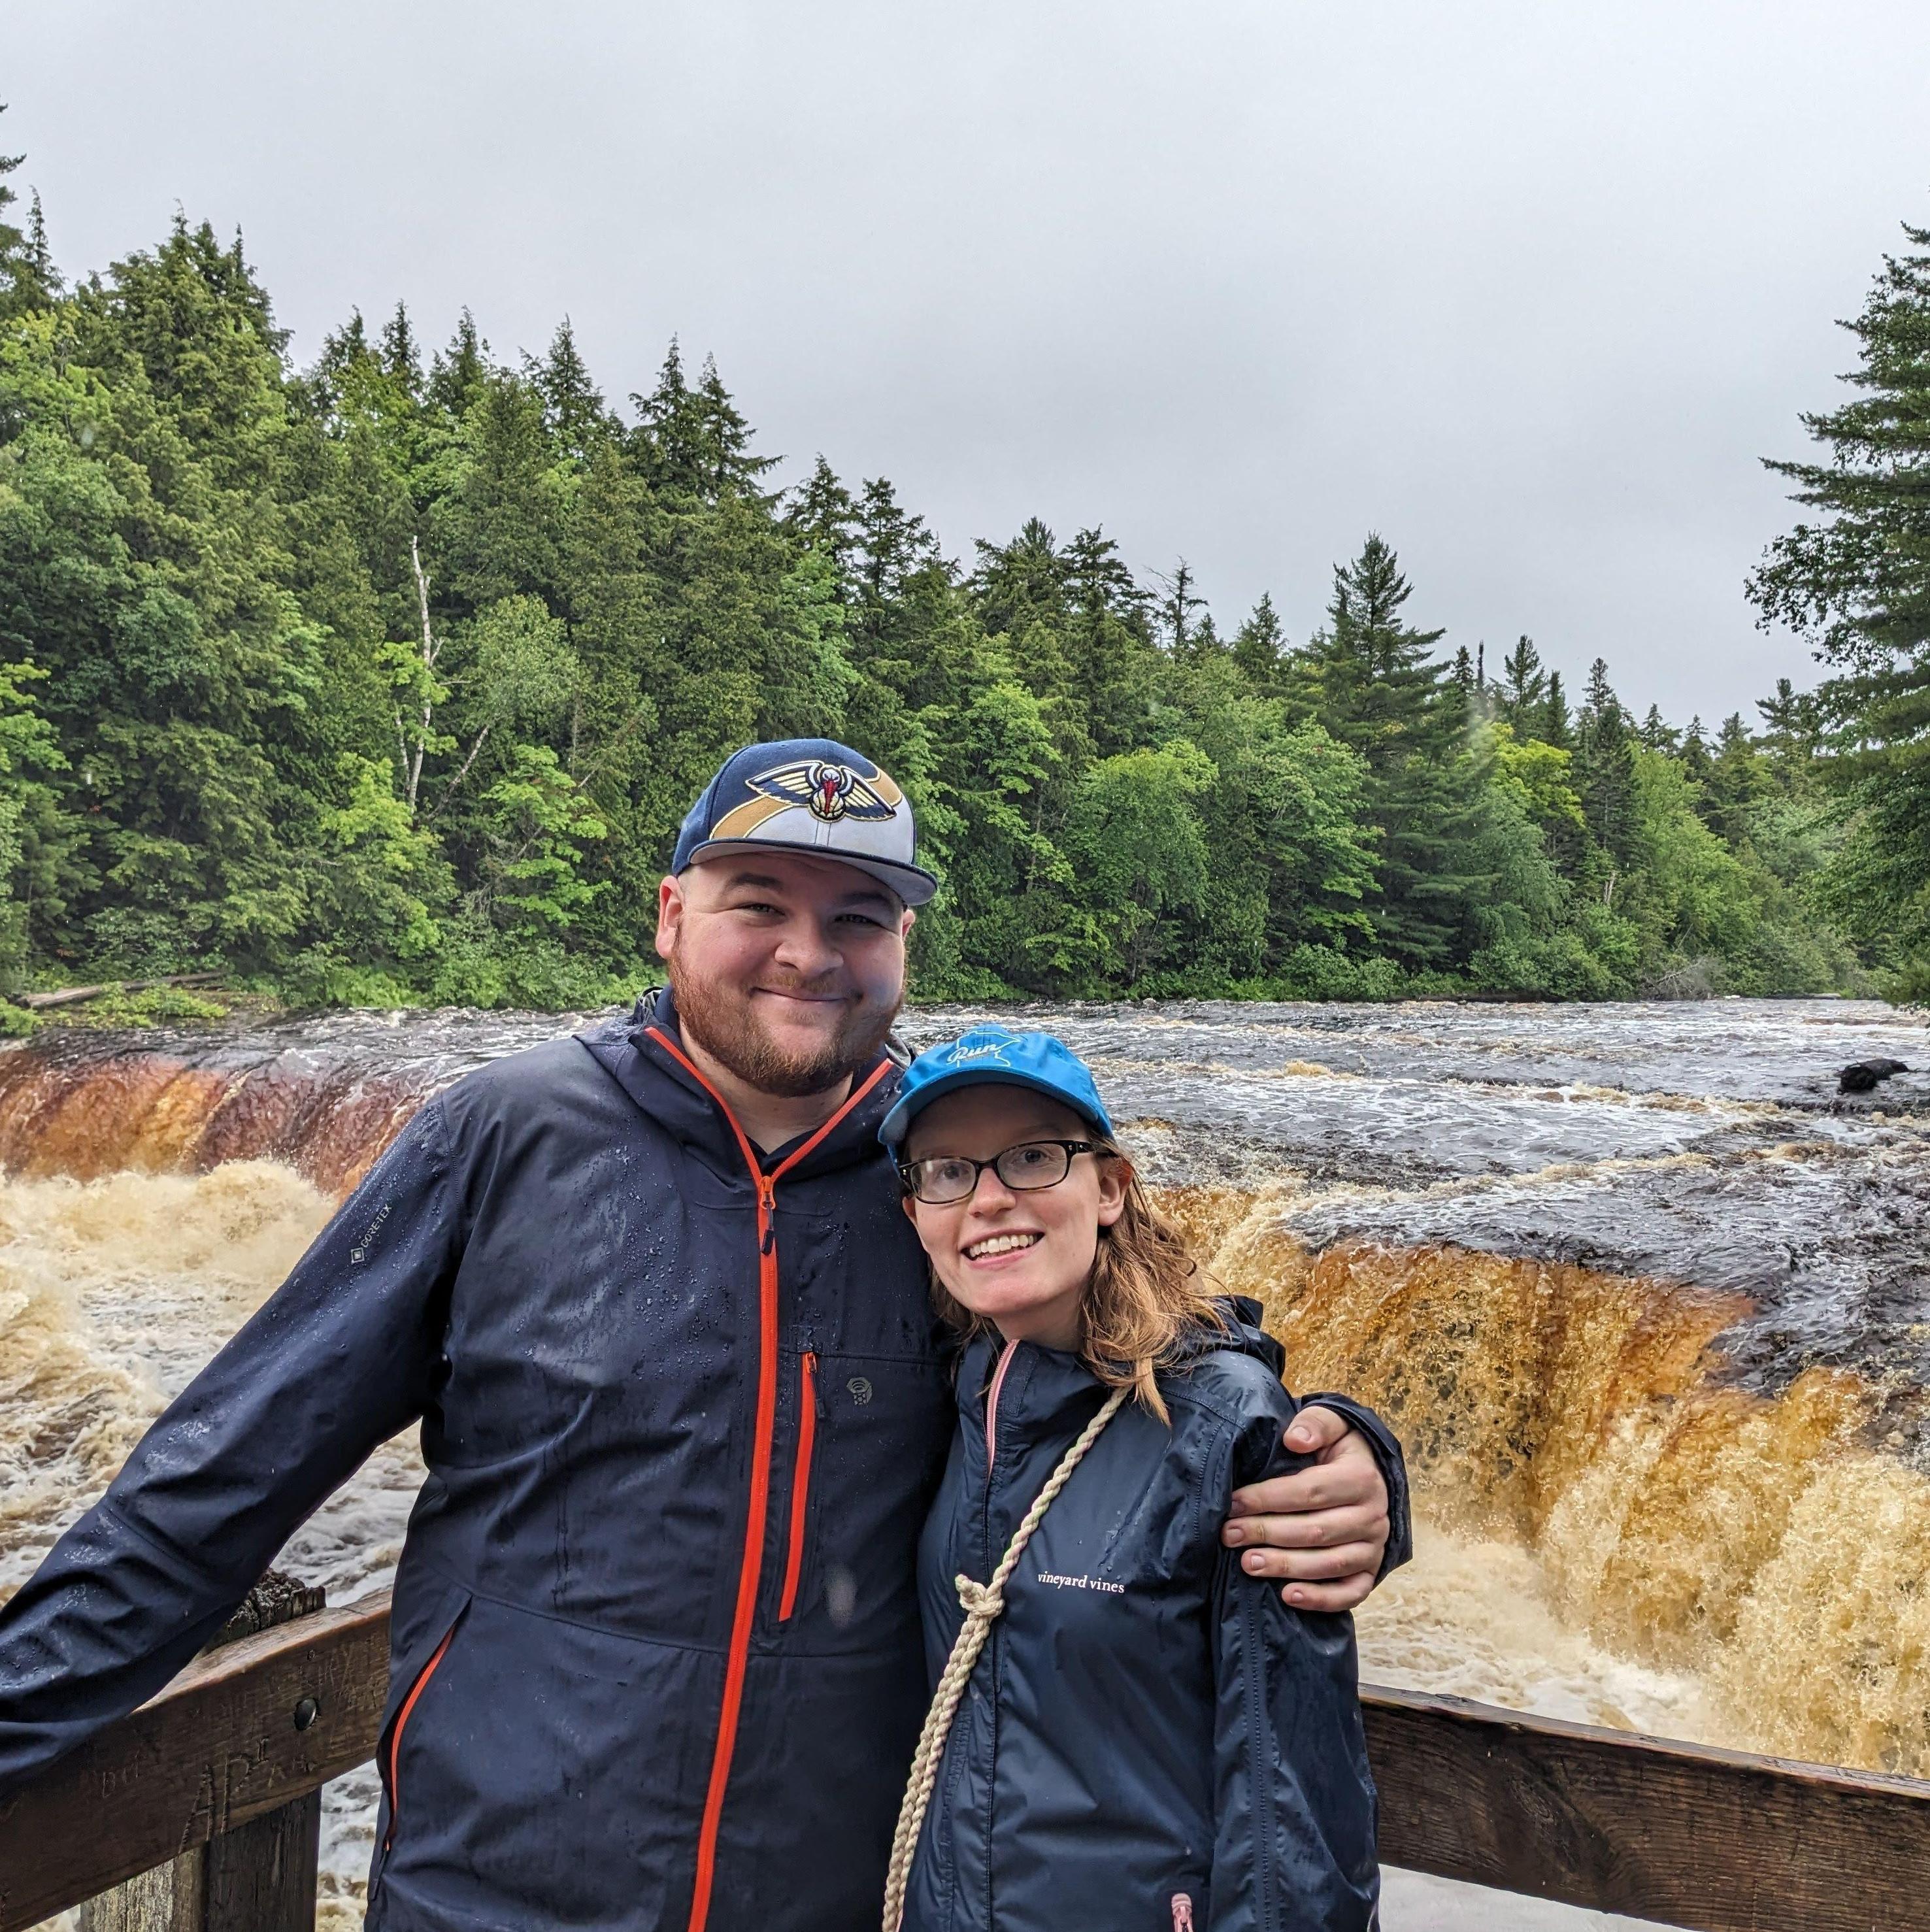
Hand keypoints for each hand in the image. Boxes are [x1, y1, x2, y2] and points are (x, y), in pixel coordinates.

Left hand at [1220, 1405, 1389, 1611]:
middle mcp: (1373, 1516)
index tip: (1233, 1502)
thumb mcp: (1331, 1423)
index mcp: (1361, 1478)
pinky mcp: (1370, 1572)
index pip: (1309, 1491)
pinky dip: (1321, 1599)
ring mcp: (1374, 1548)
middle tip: (1229, 1534)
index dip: (1268, 1498)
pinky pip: (1350, 1593)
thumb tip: (1295, 1439)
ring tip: (1247, 1564)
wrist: (1368, 1474)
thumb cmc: (1336, 1450)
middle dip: (1266, 1533)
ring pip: (1329, 1564)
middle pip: (1315, 1531)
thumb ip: (1314, 1424)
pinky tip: (1288, 1596)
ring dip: (1286, 1567)